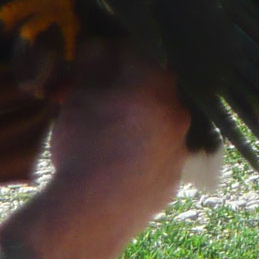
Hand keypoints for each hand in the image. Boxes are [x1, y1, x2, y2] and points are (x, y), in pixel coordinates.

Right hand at [44, 40, 191, 223]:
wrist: (92, 215)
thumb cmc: (83, 149)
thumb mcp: (78, 100)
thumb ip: (91, 65)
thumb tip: (97, 43)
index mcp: (154, 86)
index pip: (136, 51)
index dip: (110, 52)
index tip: (92, 60)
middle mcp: (177, 114)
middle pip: (152, 88)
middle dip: (124, 88)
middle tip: (94, 98)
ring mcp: (180, 150)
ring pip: (158, 122)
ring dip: (136, 120)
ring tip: (103, 133)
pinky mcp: (174, 180)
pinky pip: (159, 155)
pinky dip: (142, 152)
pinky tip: (116, 161)